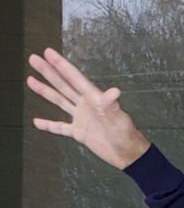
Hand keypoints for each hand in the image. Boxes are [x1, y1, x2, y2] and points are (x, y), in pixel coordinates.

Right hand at [27, 48, 150, 169]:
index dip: (61, 65)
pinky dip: (49, 125)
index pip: (74, 78)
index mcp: (94, 99)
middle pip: (63, 85)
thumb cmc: (127, 136)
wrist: (128, 155)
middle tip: (34, 58)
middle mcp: (86, 105)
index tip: (48, 52)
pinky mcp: (79, 132)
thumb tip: (114, 91)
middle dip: (48, 72)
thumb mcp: (119, 119)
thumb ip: (112, 106)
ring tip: (31, 80)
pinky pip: (60, 127)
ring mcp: (81, 118)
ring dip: (45, 91)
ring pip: (59, 101)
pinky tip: (37, 121)